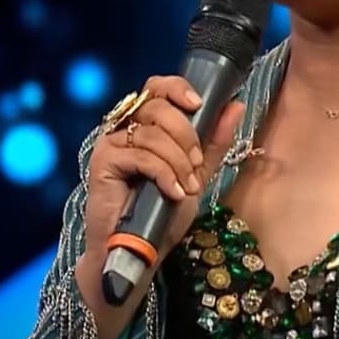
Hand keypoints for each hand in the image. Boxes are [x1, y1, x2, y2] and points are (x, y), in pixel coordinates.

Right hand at [84, 75, 245, 267]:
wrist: (138, 251)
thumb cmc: (162, 212)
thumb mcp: (196, 173)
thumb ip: (213, 141)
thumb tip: (235, 106)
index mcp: (143, 123)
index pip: (157, 87)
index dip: (178, 89)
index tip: (199, 105)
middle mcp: (123, 127)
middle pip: (157, 106)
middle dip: (185, 134)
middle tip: (195, 164)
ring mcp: (110, 143)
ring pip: (152, 134)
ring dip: (178, 161)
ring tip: (187, 186)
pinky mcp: (103, 162)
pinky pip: (142, 156)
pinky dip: (165, 174)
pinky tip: (173, 192)